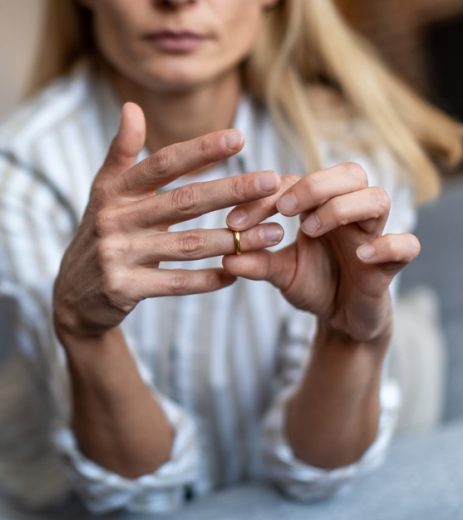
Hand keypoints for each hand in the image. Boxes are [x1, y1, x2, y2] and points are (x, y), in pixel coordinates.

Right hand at [53, 103, 283, 339]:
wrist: (73, 294)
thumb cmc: (101, 233)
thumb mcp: (104, 192)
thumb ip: (122, 151)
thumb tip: (131, 106)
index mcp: (113, 191)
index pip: (162, 164)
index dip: (200, 150)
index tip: (240, 138)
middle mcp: (114, 220)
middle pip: (182, 202)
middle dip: (230, 190)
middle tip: (271, 180)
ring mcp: (117, 255)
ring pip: (187, 245)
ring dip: (233, 239)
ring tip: (273, 233)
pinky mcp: (123, 288)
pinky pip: (175, 283)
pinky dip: (207, 279)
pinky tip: (236, 272)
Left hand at [223, 163, 419, 342]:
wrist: (342, 321)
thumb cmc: (313, 284)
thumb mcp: (279, 274)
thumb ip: (257, 263)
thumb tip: (226, 256)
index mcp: (320, 207)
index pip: (297, 182)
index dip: (266, 197)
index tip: (235, 222)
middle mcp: (350, 213)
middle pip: (350, 173)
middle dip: (315, 185)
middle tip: (283, 209)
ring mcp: (373, 235)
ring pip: (377, 198)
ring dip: (342, 208)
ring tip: (310, 230)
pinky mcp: (391, 265)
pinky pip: (406, 245)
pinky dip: (388, 245)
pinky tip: (362, 255)